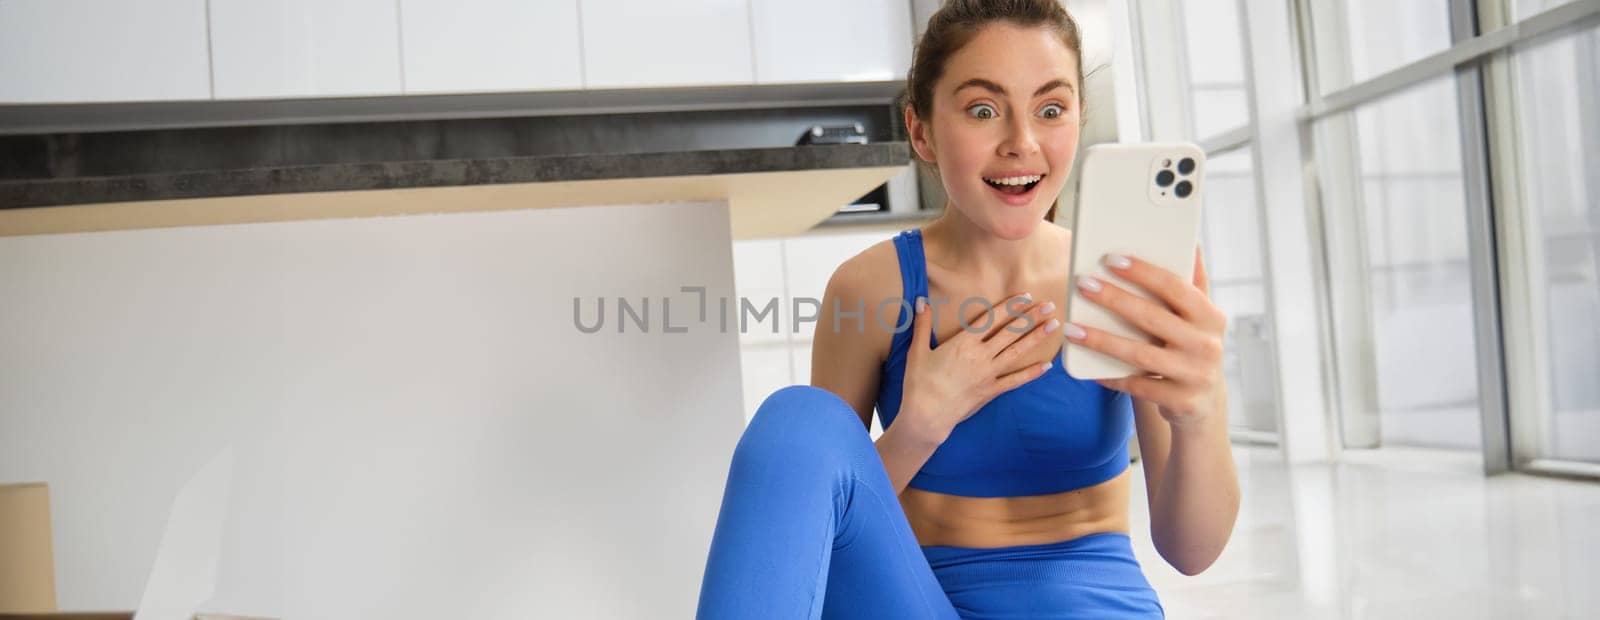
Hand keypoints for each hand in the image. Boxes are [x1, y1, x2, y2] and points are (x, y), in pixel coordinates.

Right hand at [898, 293, 1060, 442]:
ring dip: (1036, 337)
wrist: (926, 415)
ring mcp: (988, 374)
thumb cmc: (919, 383)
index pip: (991, 318)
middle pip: (1010, 332)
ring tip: (1053, 326)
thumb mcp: (917, 351)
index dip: (1009, 306)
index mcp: (963, 343)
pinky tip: (1046, 365)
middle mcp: (980, 356)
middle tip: (1049, 306)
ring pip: (1017, 352)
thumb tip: (921, 301)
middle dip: (1031, 317)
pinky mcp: (991, 391)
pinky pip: (1015, 380)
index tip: (1025, 296)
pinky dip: (1031, 373)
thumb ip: (922, 324)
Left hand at [1067, 247, 1228, 427]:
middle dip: (1114, 299)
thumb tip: (1191, 242)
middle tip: (1083, 284)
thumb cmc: (1192, 347)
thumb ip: (1194, 283)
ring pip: (1140, 354)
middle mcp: (1207, 345)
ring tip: (1072, 328)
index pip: (1175, 287)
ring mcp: (1195, 375)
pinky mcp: (1181, 401)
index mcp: (1211, 316)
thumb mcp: (1200, 318)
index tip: (1110, 258)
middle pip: (1152, 317)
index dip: (1143, 272)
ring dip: (1101, 340)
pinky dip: (1111, 376)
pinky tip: (1088, 368)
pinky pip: (1137, 385)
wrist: (1204, 404)